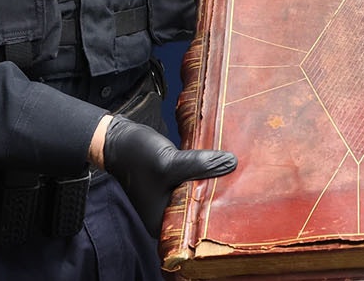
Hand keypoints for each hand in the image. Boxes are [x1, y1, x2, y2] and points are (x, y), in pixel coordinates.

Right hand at [101, 117, 236, 232]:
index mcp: (162, 222)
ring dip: (213, 184)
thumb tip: (231, 163)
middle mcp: (166, 214)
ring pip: (198, 194)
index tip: (241, 204)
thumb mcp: (170, 163)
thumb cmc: (137, 156)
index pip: (196, 226)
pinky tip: (221, 166)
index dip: (217, 216)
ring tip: (237, 176)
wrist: (117, 137)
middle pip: (199, 209)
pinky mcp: (172, 183)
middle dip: (218, 198)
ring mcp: (169, 198)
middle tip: (246, 189)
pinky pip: (194, 182)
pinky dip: (204, 174)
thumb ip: (200, 165)